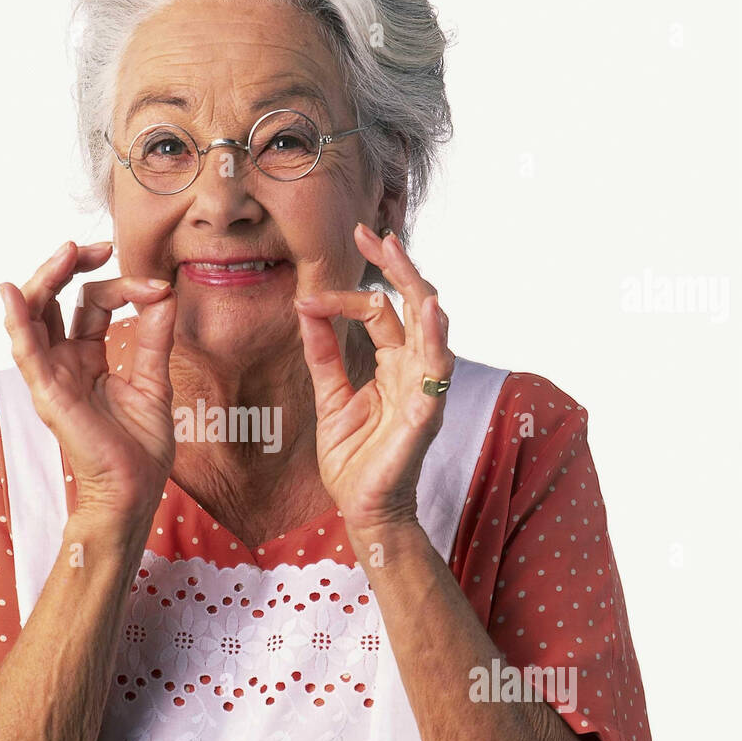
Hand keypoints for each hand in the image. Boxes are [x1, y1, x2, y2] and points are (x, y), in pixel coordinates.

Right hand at [0, 241, 176, 525]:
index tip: (156, 288)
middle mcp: (64, 362)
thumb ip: (154, 337)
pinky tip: (10, 293)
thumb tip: (163, 292)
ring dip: (45, 278)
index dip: (122, 287)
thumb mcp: (154, 380)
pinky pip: (25, 351)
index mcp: (88, 358)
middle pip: (52, 299)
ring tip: (66, 252)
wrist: (134, 490)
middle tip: (97, 246)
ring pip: (33, 315)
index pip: (92, 303)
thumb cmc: (140, 448)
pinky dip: (16, 320)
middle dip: (70, 266)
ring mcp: (52, 376)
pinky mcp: (47, 393)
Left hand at [293, 223, 454, 541]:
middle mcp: (414, 369)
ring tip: (397, 252)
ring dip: (415, 286)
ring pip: (429, 326)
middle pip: (412, 304)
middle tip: (372, 231)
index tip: (309, 295)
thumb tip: (305, 305)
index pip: (379, 311)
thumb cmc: (354, 459)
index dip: (345, 296)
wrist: (363, 509)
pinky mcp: (426, 413)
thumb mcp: (330, 396)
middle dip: (395, 265)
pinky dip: (435, 338)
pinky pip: (436, 370)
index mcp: (393, 364)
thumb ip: (322, 352)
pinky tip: (431, 311)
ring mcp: (424, 388)